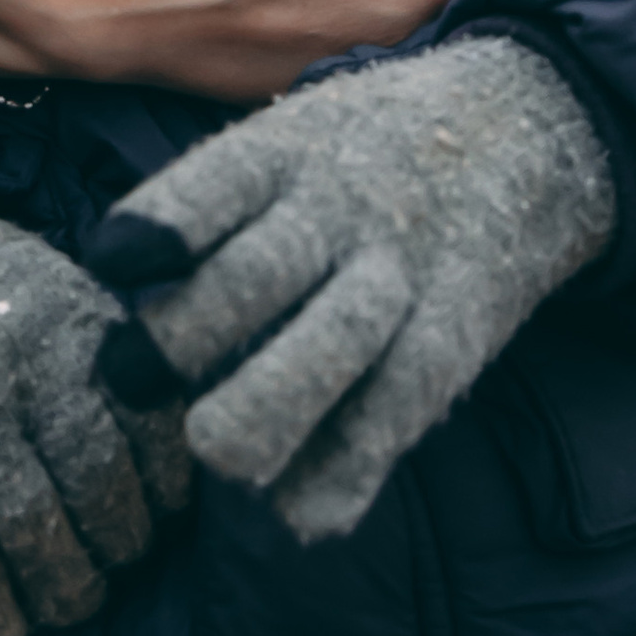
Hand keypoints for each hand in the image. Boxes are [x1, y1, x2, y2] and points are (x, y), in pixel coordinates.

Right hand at [0, 172, 188, 635]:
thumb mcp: (50, 287)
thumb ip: (105, 355)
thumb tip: (168, 452)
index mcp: (71, 320)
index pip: (150, 425)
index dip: (165, 485)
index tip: (163, 511)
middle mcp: (21, 367)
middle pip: (99, 486)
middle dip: (119, 545)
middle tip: (114, 565)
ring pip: (38, 532)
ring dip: (64, 589)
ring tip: (68, 601)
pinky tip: (3, 629)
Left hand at [88, 38, 615, 540]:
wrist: (525, 126)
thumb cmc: (369, 146)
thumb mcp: (298, 130)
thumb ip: (220, 199)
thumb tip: (114, 277)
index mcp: (290, 150)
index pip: (214, 185)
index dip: (156, 226)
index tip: (111, 260)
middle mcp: (342, 208)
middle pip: (255, 277)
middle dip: (179, 342)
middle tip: (130, 376)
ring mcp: (401, 271)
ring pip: (328, 349)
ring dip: (258, 416)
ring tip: (214, 448)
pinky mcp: (454, 334)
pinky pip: (397, 413)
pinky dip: (344, 474)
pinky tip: (299, 510)